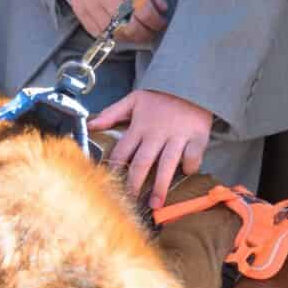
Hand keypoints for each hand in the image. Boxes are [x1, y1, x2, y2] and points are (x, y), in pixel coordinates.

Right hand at [68, 0, 169, 43]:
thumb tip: (162, 9)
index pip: (144, 12)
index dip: (156, 22)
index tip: (161, 23)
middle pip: (129, 27)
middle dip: (144, 34)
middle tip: (151, 32)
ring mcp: (90, 4)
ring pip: (114, 33)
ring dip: (129, 37)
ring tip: (137, 32)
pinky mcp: (80, 11)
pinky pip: (98, 33)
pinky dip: (111, 35)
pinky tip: (120, 30)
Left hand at [90, 89, 212, 211]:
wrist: (191, 83)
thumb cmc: (161, 96)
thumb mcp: (134, 99)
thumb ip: (112, 113)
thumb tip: (90, 125)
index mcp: (140, 126)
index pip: (122, 151)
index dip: (115, 168)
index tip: (112, 184)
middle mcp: (157, 133)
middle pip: (142, 162)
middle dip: (135, 184)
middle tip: (131, 201)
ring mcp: (178, 136)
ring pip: (167, 164)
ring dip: (160, 186)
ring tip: (156, 204)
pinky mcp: (197, 137)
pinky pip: (192, 156)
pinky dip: (190, 166)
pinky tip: (186, 173)